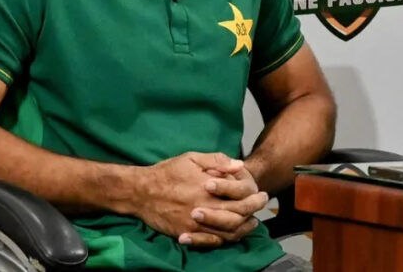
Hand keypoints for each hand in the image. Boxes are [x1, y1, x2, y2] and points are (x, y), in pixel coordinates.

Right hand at [132, 152, 267, 246]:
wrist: (140, 192)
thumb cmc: (167, 172)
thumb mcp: (192, 158)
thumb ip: (217, 161)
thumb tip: (239, 165)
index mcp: (207, 190)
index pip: (241, 198)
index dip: (255, 198)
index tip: (262, 194)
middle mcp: (203, 209)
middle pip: (238, 217)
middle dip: (254, 212)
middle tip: (261, 207)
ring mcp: (194, 225)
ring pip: (227, 233)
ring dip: (243, 229)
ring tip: (251, 222)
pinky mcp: (186, 234)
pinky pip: (211, 242)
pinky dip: (225, 240)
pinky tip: (232, 233)